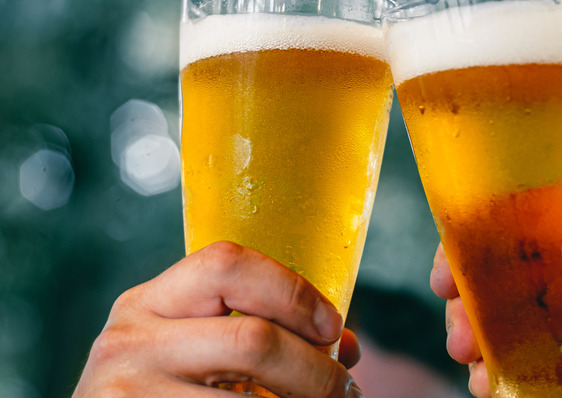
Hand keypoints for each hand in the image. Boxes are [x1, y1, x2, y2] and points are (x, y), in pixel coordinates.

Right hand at [73, 241, 362, 396]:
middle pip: (253, 340)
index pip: (227, 263)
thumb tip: (346, 347)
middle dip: (315, 370)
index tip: (330, 326)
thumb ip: (258, 333)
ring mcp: (128, 395)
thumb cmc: (156, 391)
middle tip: (343, 390)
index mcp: (148, 303)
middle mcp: (130, 343)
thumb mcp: (188, 350)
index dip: (292, 290)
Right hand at [431, 191, 561, 396]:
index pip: (510, 218)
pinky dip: (503, 376)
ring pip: (501, 324)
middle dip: (465, 302)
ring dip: (476, 341)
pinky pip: (526, 367)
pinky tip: (497, 386)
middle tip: (460, 330)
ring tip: (476, 364)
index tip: (449, 270)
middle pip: (493, 277)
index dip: (469, 239)